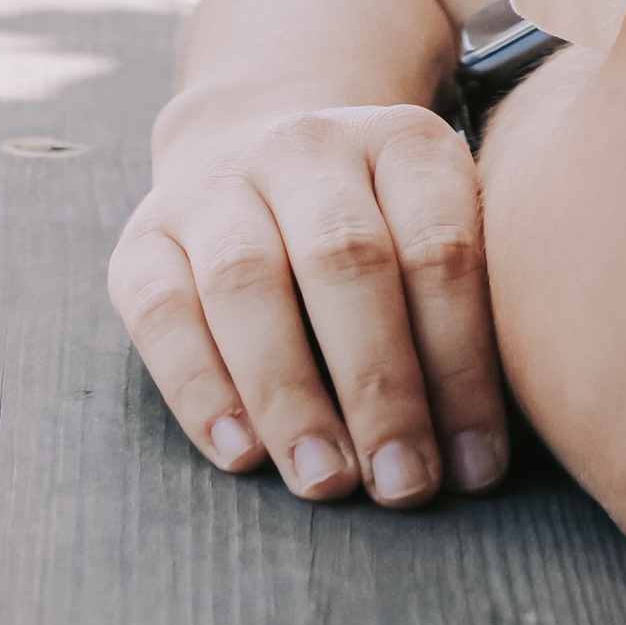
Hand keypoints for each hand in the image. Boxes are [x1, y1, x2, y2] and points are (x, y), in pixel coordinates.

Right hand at [109, 86, 507, 507]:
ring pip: (247, 280)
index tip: (476, 465)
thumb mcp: (438, 232)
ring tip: (326, 481)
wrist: (260, 155)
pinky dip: (199, 388)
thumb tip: (481, 452)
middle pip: (346, 260)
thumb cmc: (381, 232)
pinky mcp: (144, 236)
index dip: (463, 364)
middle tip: (404, 484)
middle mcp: (307, 145)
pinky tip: (242, 455)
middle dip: (380, 386)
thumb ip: (471, 311)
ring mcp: (217, 182)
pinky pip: (161, 310)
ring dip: (290, 395)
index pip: (441, 248)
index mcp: (402, 139)